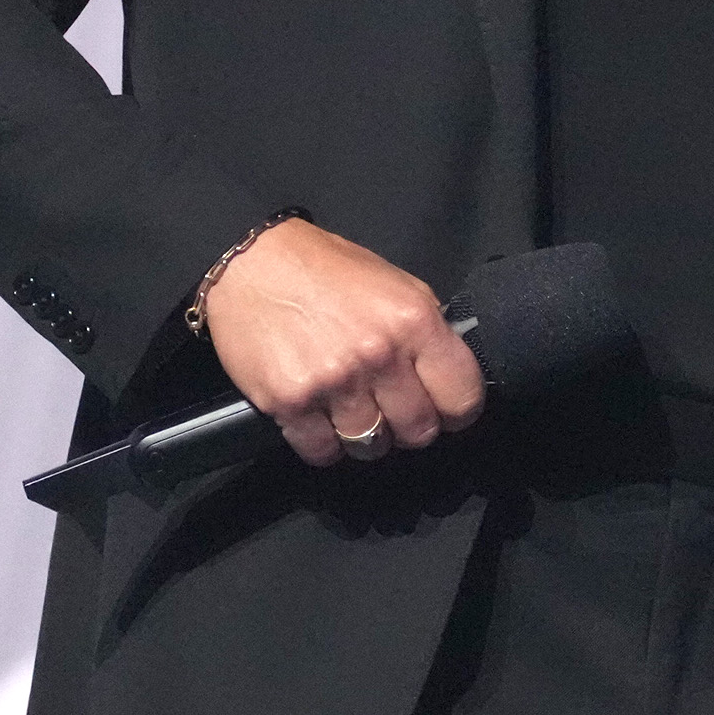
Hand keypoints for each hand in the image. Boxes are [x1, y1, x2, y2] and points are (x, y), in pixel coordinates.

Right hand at [194, 219, 484, 465]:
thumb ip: (425, 333)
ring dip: (364, 436)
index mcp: (414, 320)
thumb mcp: (394, 285)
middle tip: (391, 408)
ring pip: (371, 446)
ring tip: (351, 410)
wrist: (251, 262)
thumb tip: (446, 377)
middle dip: (409, 426)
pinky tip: (319, 417)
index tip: (444, 409)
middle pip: (418, 430)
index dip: (456, 410)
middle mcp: (378, 354)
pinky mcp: (290, 402)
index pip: (462, 396)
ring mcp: (333, 382)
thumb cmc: (324, 270)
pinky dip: (323, 443)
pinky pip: (323, 452)